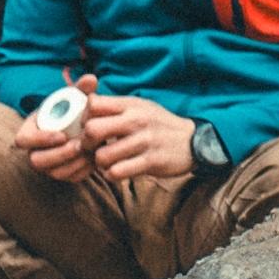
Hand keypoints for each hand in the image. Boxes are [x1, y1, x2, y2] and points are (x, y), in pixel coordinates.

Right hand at [17, 72, 101, 184]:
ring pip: (54, 173)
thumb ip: (81, 88)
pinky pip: (70, 179)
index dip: (40, 140)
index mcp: (30, 131)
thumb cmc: (73, 109)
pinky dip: (83, 171)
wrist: (84, 127)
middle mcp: (35, 151)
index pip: (23, 140)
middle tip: (80, 145)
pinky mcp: (63, 173)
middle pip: (37, 161)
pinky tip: (95, 160)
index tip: (62, 135)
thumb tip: (91, 79)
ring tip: (90, 151)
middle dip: (59, 155)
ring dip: (73, 164)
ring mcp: (48, 165)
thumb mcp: (76, 98)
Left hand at [81, 91, 199, 184]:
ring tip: (107, 162)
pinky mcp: (151, 161)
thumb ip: (116, 107)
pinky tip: (118, 171)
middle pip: (92, 129)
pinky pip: (118, 172)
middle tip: (93, 148)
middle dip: (86, 143)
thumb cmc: (160, 125)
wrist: (194, 141)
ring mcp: (144, 141)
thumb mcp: (141, 107)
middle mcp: (137, 120)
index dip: (84, 117)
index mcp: (131, 105)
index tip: (89, 127)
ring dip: (100, 163)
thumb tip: (87, 105)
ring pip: (103, 156)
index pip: (93, 104)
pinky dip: (113, 174)